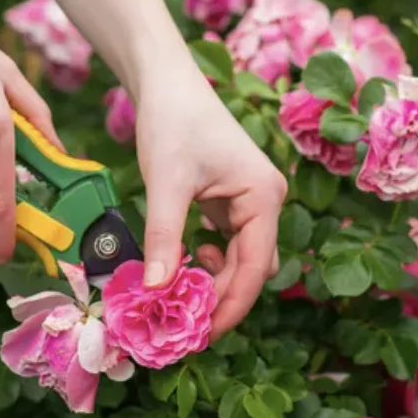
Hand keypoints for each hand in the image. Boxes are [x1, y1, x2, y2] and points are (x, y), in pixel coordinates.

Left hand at [134, 71, 287, 337]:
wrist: (166, 81)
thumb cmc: (172, 122)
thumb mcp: (165, 183)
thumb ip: (163, 238)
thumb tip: (153, 290)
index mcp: (263, 197)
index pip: (255, 268)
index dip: (230, 306)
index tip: (200, 336)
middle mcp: (264, 202)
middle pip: (251, 269)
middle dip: (219, 298)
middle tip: (180, 325)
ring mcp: (249, 202)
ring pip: (238, 260)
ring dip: (211, 282)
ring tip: (176, 297)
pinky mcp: (230, 201)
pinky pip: (226, 244)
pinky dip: (205, 262)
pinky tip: (180, 262)